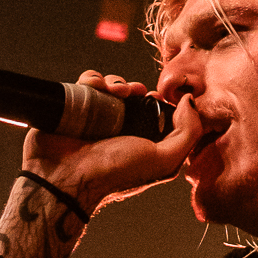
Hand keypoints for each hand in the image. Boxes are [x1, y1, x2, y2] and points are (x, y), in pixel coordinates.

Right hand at [0, 74, 203, 257]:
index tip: (154, 96)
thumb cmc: (114, 173)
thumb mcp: (162, 160)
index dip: (159, 100)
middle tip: (132, 92)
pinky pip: (87, 84)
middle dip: (135, 88)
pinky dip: (92, 80)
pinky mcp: (76, 108)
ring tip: (112, 92)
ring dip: (115, 82)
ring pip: (111, 86)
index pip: (157, 112)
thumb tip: (190, 102)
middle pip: (133, 95)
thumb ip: (187, 134)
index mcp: (144, 142)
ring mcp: (97, 118)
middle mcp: (121, 130)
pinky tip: (94, 88)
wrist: (66, 176)